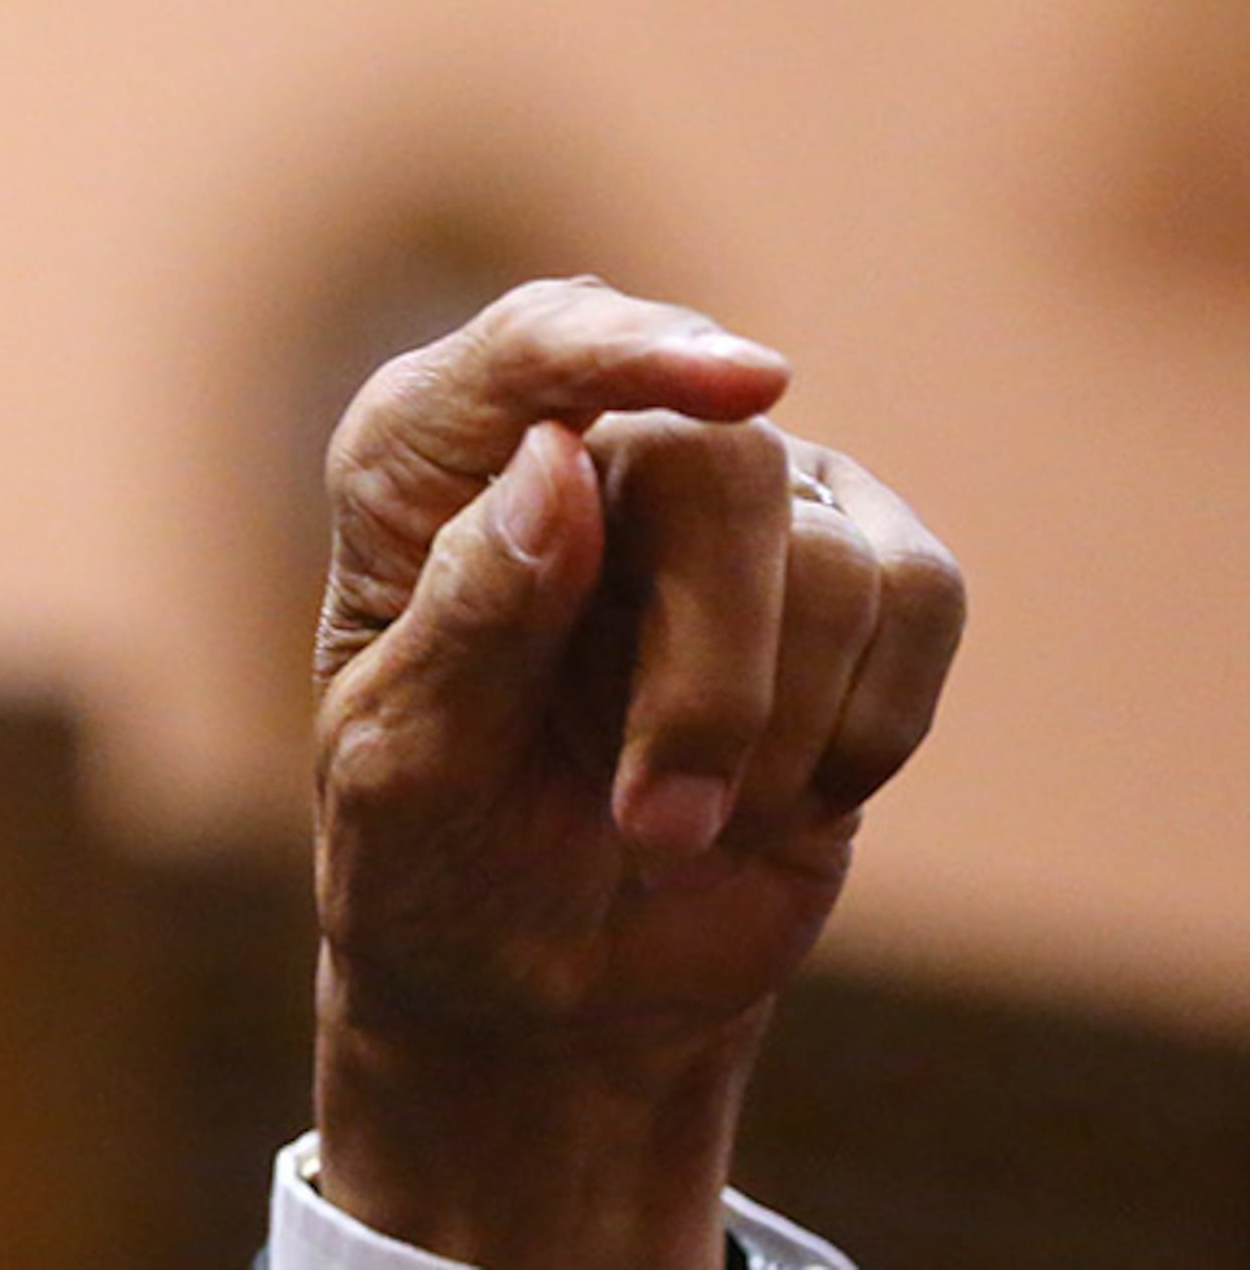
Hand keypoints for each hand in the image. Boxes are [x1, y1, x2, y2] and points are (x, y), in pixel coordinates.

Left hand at [308, 279, 964, 1267]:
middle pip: (720, 467)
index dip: (641, 351)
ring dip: (772, 736)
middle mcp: (585, 445)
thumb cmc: (435, 863)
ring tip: (679, 828)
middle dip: (710, 676)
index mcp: (427, 460)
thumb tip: (560, 459)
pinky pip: (923, 597)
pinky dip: (864, 729)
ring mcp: (731, 500)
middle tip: (653, 823)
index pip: (538, 346)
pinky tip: (778, 796)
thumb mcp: (408, 769)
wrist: (545, 985)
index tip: (750, 387)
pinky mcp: (854, 569)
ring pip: (833, 554)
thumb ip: (475, 619)